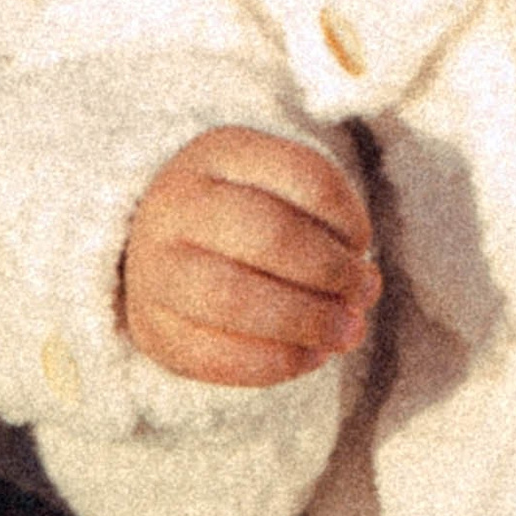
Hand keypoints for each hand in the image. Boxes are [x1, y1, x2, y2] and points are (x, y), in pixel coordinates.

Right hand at [121, 128, 378, 384]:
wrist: (154, 250)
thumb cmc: (240, 220)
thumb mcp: (276, 192)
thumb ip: (324, 228)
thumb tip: (363, 289)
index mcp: (218, 154)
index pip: (303, 176)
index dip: (347, 216)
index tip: (361, 243)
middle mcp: (176, 203)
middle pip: (269, 235)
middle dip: (331, 272)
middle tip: (364, 293)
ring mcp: (154, 266)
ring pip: (234, 297)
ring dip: (306, 321)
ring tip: (346, 331)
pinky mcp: (152, 327)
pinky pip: (217, 354)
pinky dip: (278, 361)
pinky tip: (311, 356)